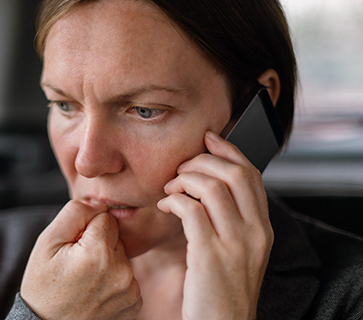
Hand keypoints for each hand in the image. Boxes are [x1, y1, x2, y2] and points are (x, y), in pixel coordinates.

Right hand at [20, 200, 141, 319]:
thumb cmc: (43, 286)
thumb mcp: (47, 242)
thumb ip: (75, 212)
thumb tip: (99, 204)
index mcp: (99, 253)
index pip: (105, 217)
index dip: (86, 229)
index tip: (74, 247)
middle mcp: (121, 272)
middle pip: (116, 237)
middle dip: (98, 244)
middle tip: (76, 265)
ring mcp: (130, 291)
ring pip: (121, 256)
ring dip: (107, 262)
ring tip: (84, 280)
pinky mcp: (134, 304)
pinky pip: (127, 277)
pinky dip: (114, 280)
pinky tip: (95, 292)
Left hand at [157, 131, 273, 319]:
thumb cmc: (222, 290)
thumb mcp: (238, 252)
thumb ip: (231, 220)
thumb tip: (207, 185)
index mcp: (264, 229)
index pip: (252, 175)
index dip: (228, 150)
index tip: (208, 138)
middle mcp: (256, 233)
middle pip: (235, 173)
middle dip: (202, 162)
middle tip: (180, 169)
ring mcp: (235, 244)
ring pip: (213, 187)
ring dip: (185, 179)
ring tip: (170, 188)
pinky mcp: (209, 256)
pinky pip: (190, 210)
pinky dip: (174, 199)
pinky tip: (164, 205)